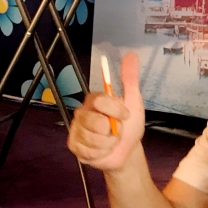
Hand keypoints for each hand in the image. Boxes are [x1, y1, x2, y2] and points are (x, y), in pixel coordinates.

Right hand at [68, 52, 145, 170]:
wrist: (126, 150)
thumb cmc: (129, 125)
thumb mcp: (134, 101)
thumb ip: (130, 79)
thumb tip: (131, 54)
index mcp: (95, 100)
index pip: (100, 100)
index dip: (115, 110)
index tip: (126, 115)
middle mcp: (82, 112)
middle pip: (96, 122)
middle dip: (113, 131)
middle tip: (116, 131)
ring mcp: (76, 129)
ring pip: (94, 139)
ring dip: (109, 144)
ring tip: (110, 141)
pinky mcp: (74, 146)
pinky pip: (88, 151)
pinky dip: (100, 153)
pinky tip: (102, 150)